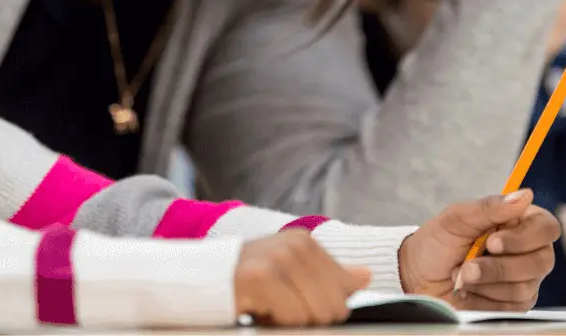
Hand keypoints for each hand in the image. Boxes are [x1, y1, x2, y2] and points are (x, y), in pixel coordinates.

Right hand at [234, 230, 370, 326]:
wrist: (200, 278)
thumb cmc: (247, 280)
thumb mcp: (291, 272)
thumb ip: (330, 275)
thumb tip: (365, 276)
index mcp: (305, 243)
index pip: (345, 290)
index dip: (325, 307)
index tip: (298, 302)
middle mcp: (294, 246)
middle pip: (334, 305)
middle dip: (310, 318)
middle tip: (281, 308)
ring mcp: (277, 259)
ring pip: (315, 314)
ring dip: (291, 321)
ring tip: (268, 307)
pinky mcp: (260, 277)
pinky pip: (291, 318)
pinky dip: (275, 322)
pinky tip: (257, 309)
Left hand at [399, 190, 558, 311]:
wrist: (418, 276)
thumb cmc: (438, 242)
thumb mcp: (457, 219)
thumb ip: (489, 208)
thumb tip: (525, 195)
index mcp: (519, 223)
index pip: (547, 227)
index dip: (525, 237)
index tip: (493, 241)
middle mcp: (528, 251)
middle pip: (541, 261)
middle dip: (499, 266)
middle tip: (468, 264)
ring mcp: (524, 280)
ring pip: (524, 287)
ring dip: (485, 282)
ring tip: (461, 274)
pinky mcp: (514, 305)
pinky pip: (510, 307)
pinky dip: (482, 298)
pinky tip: (467, 291)